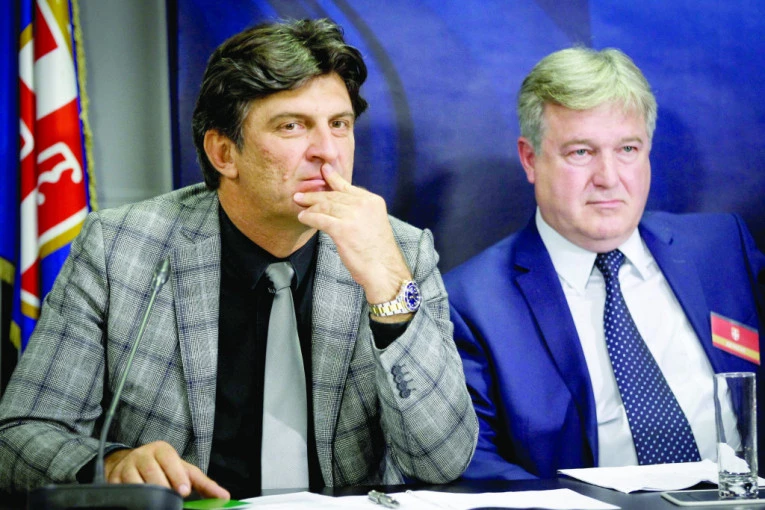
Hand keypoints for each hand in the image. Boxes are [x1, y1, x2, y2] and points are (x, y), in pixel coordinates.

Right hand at [104, 441, 229, 499]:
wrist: (131, 462)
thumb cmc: (164, 468)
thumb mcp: (184, 471)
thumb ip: (204, 484)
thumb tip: (225, 498)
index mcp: (161, 450)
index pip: (169, 460)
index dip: (177, 475)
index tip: (184, 490)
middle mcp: (142, 455)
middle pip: (152, 473)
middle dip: (163, 488)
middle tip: (172, 499)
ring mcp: (125, 468)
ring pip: (135, 484)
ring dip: (147, 495)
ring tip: (156, 503)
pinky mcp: (112, 480)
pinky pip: (121, 492)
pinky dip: (131, 500)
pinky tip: (139, 504)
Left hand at [294, 164, 411, 306]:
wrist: (384, 269)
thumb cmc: (377, 252)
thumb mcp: (373, 223)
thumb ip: (360, 210)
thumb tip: (339, 204)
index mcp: (373, 201)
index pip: (348, 187)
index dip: (333, 178)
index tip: (323, 170)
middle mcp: (364, 204)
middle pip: (333, 195)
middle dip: (315, 195)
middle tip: (301, 195)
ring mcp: (353, 215)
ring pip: (325, 206)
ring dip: (310, 206)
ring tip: (300, 206)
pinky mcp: (342, 229)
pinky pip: (320, 218)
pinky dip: (309, 217)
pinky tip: (303, 218)